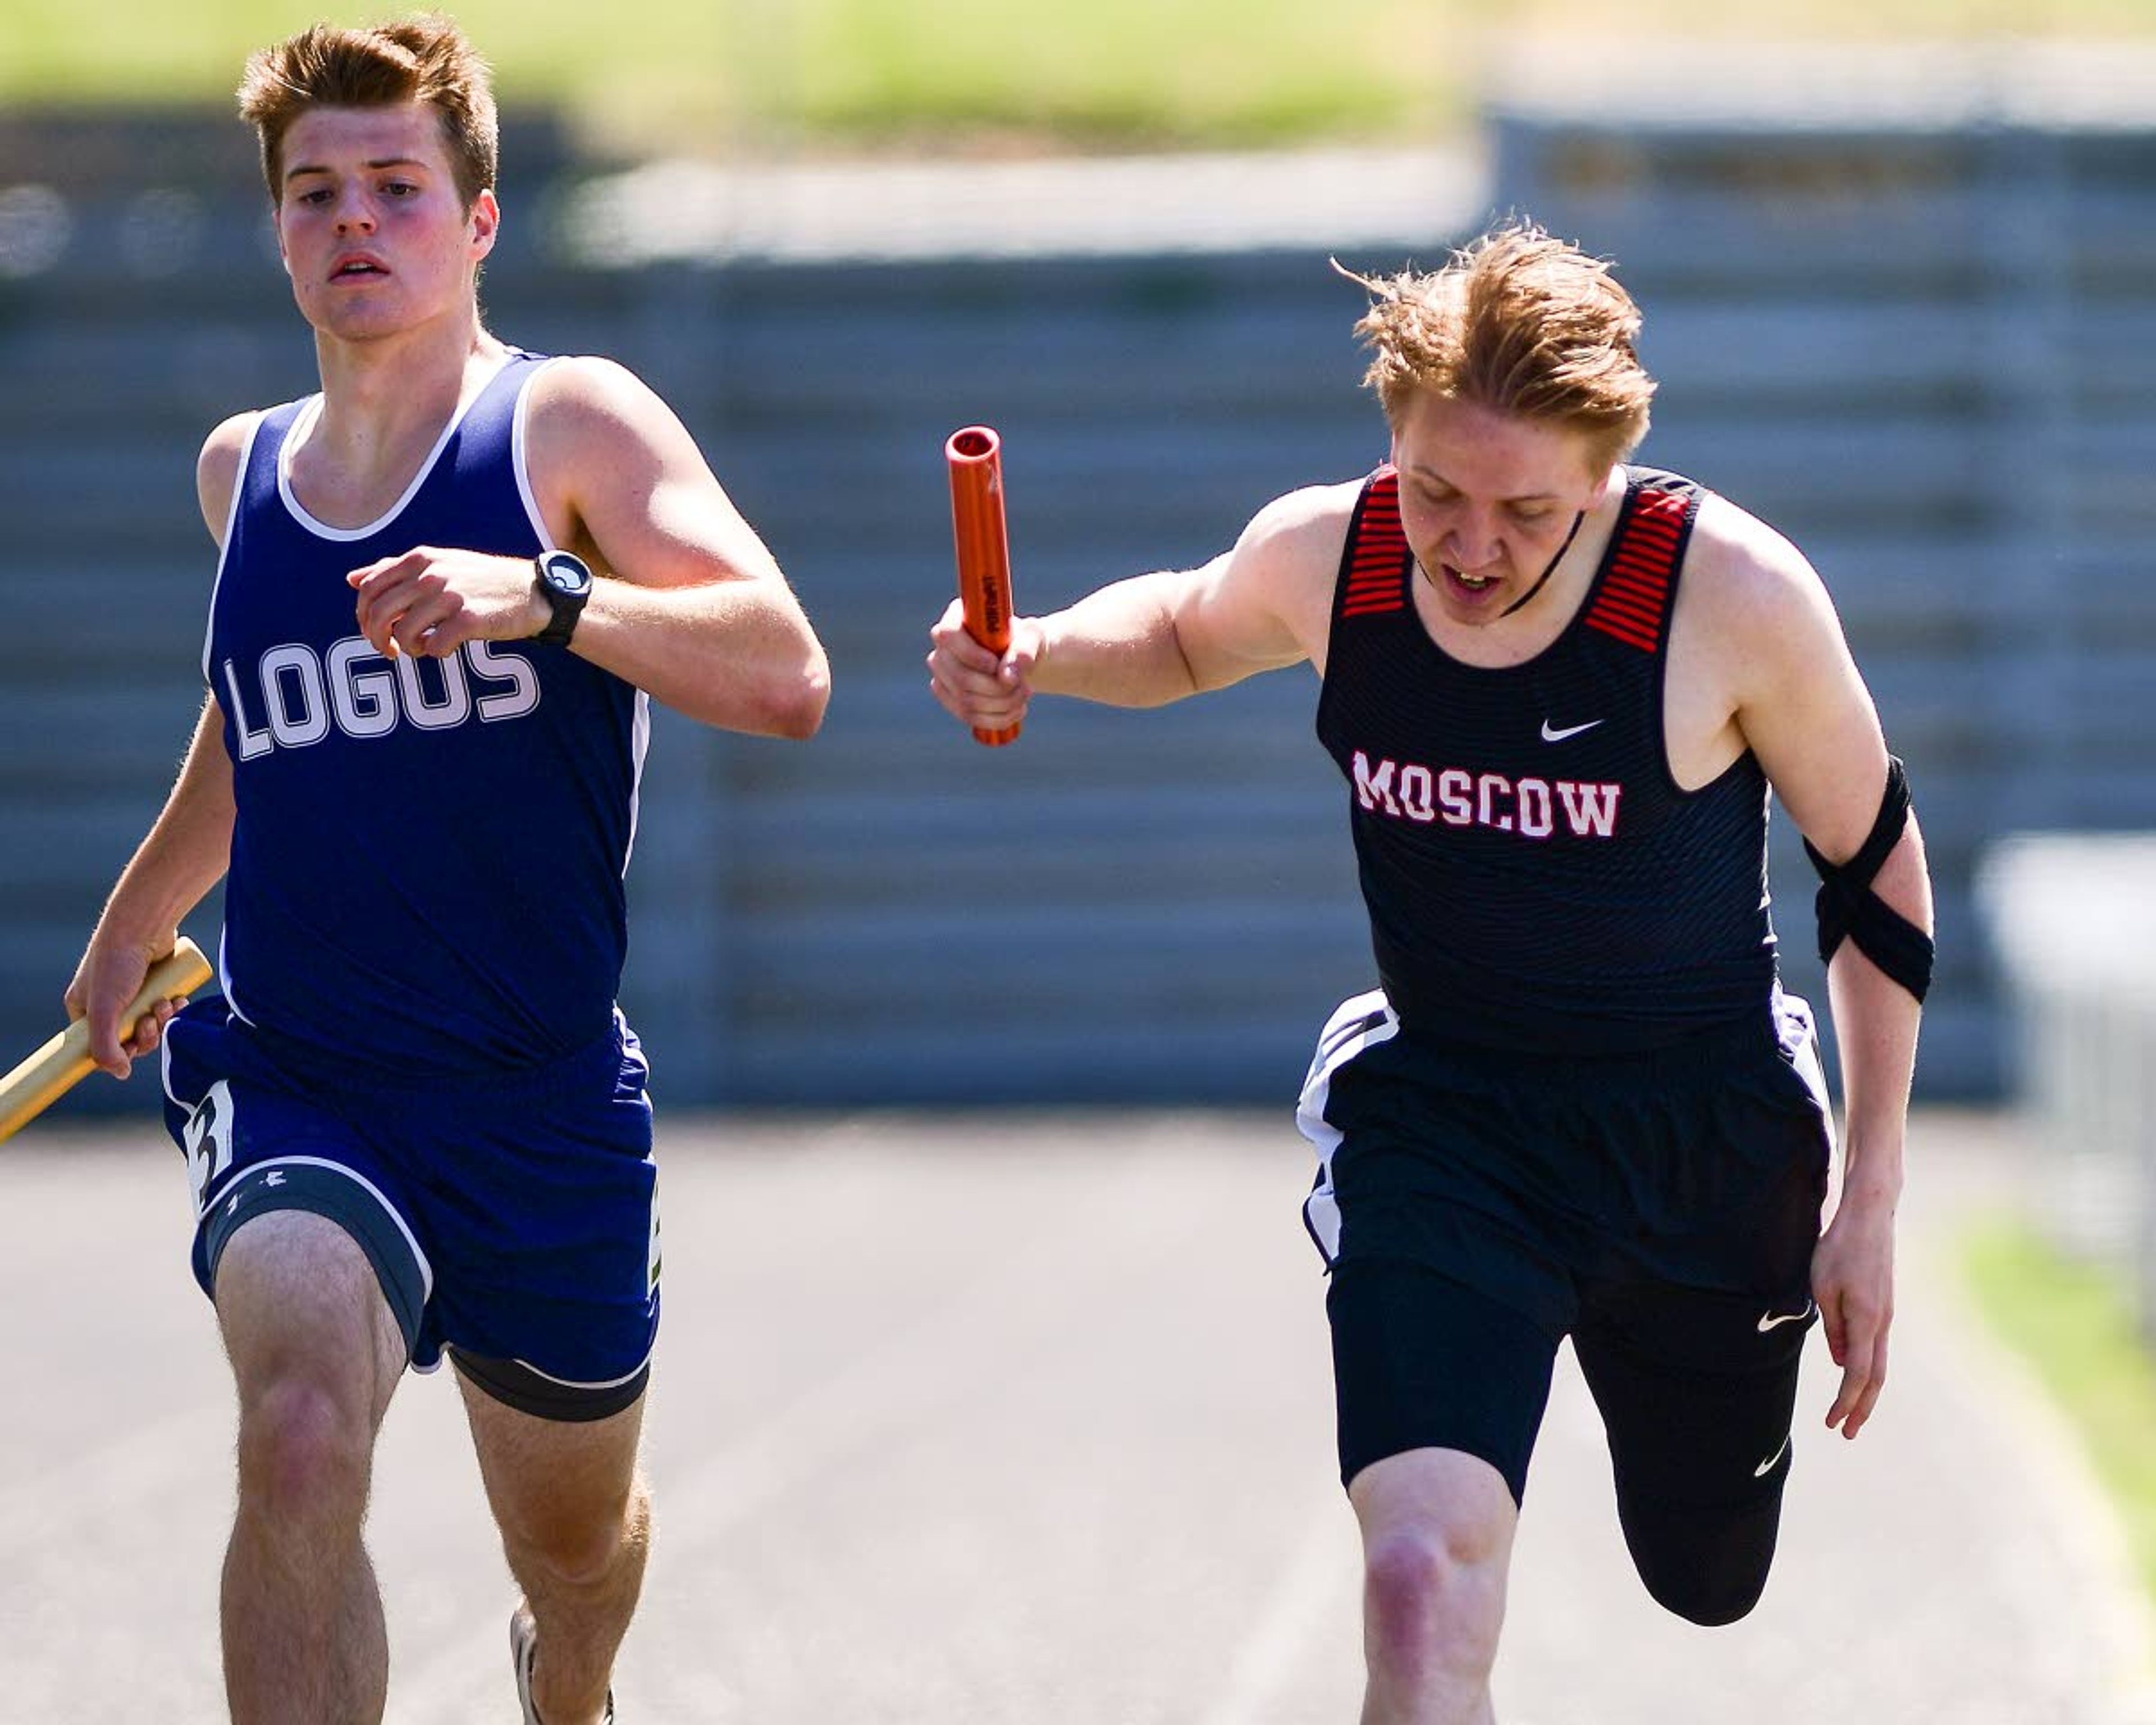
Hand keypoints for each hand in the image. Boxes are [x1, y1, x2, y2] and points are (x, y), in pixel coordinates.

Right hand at [64, 932, 187, 1078]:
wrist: (144, 926)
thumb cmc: (117, 964)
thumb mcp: (105, 1009)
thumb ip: (105, 1046)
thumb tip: (120, 1073)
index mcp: (85, 1009)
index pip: (101, 1046)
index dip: (120, 1052)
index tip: (133, 1048)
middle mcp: (107, 1002)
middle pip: (130, 1037)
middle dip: (146, 1035)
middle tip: (151, 1021)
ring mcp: (133, 993)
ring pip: (151, 1023)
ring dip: (162, 1021)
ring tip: (166, 1004)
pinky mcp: (156, 984)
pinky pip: (166, 1008)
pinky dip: (174, 1009)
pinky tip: (180, 1000)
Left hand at [348, 547, 548, 658]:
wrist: (534, 592)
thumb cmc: (483, 581)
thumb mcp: (438, 565)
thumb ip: (394, 570)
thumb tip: (352, 579)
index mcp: (419, 559)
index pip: (368, 588)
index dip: (364, 616)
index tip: (375, 630)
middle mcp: (431, 574)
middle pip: (379, 613)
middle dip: (377, 638)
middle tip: (390, 650)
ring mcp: (450, 596)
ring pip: (403, 633)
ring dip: (408, 648)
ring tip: (422, 647)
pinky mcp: (469, 619)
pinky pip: (434, 647)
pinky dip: (434, 653)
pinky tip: (445, 647)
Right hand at [926, 599, 1045, 733]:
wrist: (1019, 660)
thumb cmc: (1023, 642)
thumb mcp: (1033, 637)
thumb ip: (1025, 648)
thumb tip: (1007, 675)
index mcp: (956, 618)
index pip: (948, 634)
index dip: (971, 655)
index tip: (996, 665)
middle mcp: (942, 647)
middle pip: (960, 677)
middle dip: (998, 688)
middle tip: (1024, 685)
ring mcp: (941, 675)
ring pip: (966, 701)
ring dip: (1002, 704)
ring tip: (1024, 695)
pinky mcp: (948, 697)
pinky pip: (968, 716)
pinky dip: (996, 718)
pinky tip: (1016, 711)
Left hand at [1812, 1192, 1895, 1438]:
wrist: (1869, 1218)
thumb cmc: (1839, 1249)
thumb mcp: (1823, 1287)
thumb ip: (1832, 1327)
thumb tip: (1840, 1362)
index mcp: (1865, 1319)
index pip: (1857, 1374)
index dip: (1845, 1402)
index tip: (1833, 1423)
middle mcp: (1881, 1322)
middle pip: (1875, 1378)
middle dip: (1860, 1408)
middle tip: (1846, 1434)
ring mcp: (1885, 1316)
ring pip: (1879, 1365)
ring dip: (1865, 1393)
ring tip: (1852, 1415)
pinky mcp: (1883, 1307)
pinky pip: (1877, 1347)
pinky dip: (1868, 1370)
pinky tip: (1855, 1378)